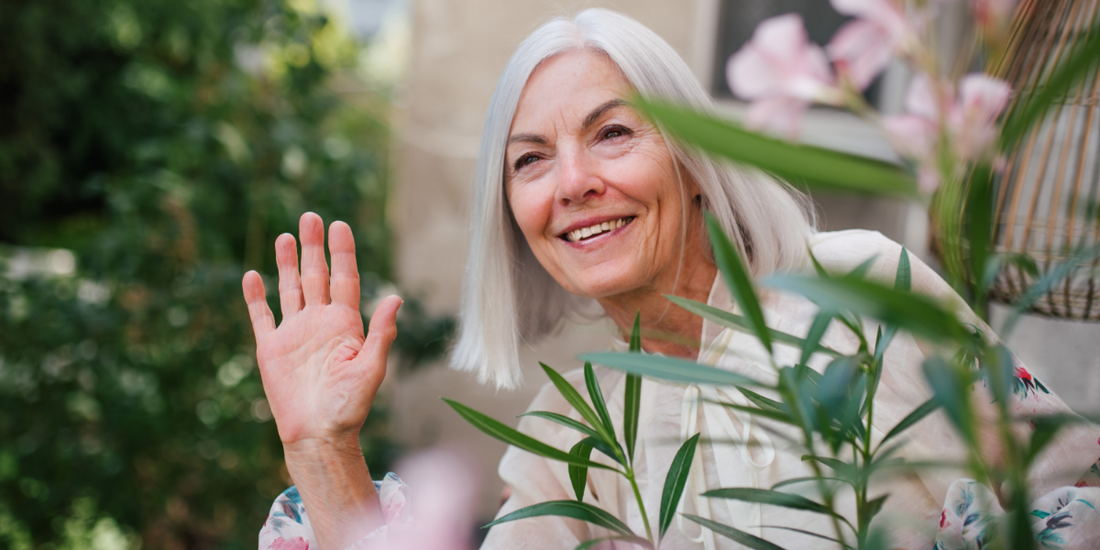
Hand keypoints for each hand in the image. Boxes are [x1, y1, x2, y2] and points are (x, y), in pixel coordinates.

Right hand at [242, 212, 401, 446]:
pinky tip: (252, 274)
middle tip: (311, 216)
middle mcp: (319, 323)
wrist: (318, 434)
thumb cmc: (349, 406)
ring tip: (286, 236)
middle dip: (314, 247)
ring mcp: (294, 333)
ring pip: (290, 288)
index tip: (340, 225)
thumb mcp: (372, 368)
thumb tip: (396, 297)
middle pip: (317, 276)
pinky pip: (262, 316)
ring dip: (288, 263)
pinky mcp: (271, 348)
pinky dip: (256, 296)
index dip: (343, 253)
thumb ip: (380, 333)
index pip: (344, 279)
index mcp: (345, 325)